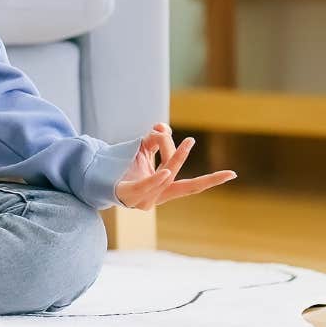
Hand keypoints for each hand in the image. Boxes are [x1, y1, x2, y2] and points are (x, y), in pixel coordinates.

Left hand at [113, 122, 235, 210]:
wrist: (93, 176)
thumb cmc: (122, 166)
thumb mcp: (143, 148)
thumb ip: (156, 138)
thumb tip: (163, 126)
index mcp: (163, 189)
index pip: (191, 185)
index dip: (212, 180)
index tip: (233, 174)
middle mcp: (157, 197)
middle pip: (186, 187)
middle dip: (208, 181)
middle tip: (229, 173)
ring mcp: (143, 200)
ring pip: (166, 173)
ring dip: (175, 157)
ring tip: (187, 142)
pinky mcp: (128, 196)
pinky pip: (145, 186)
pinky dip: (155, 180)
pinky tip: (166, 173)